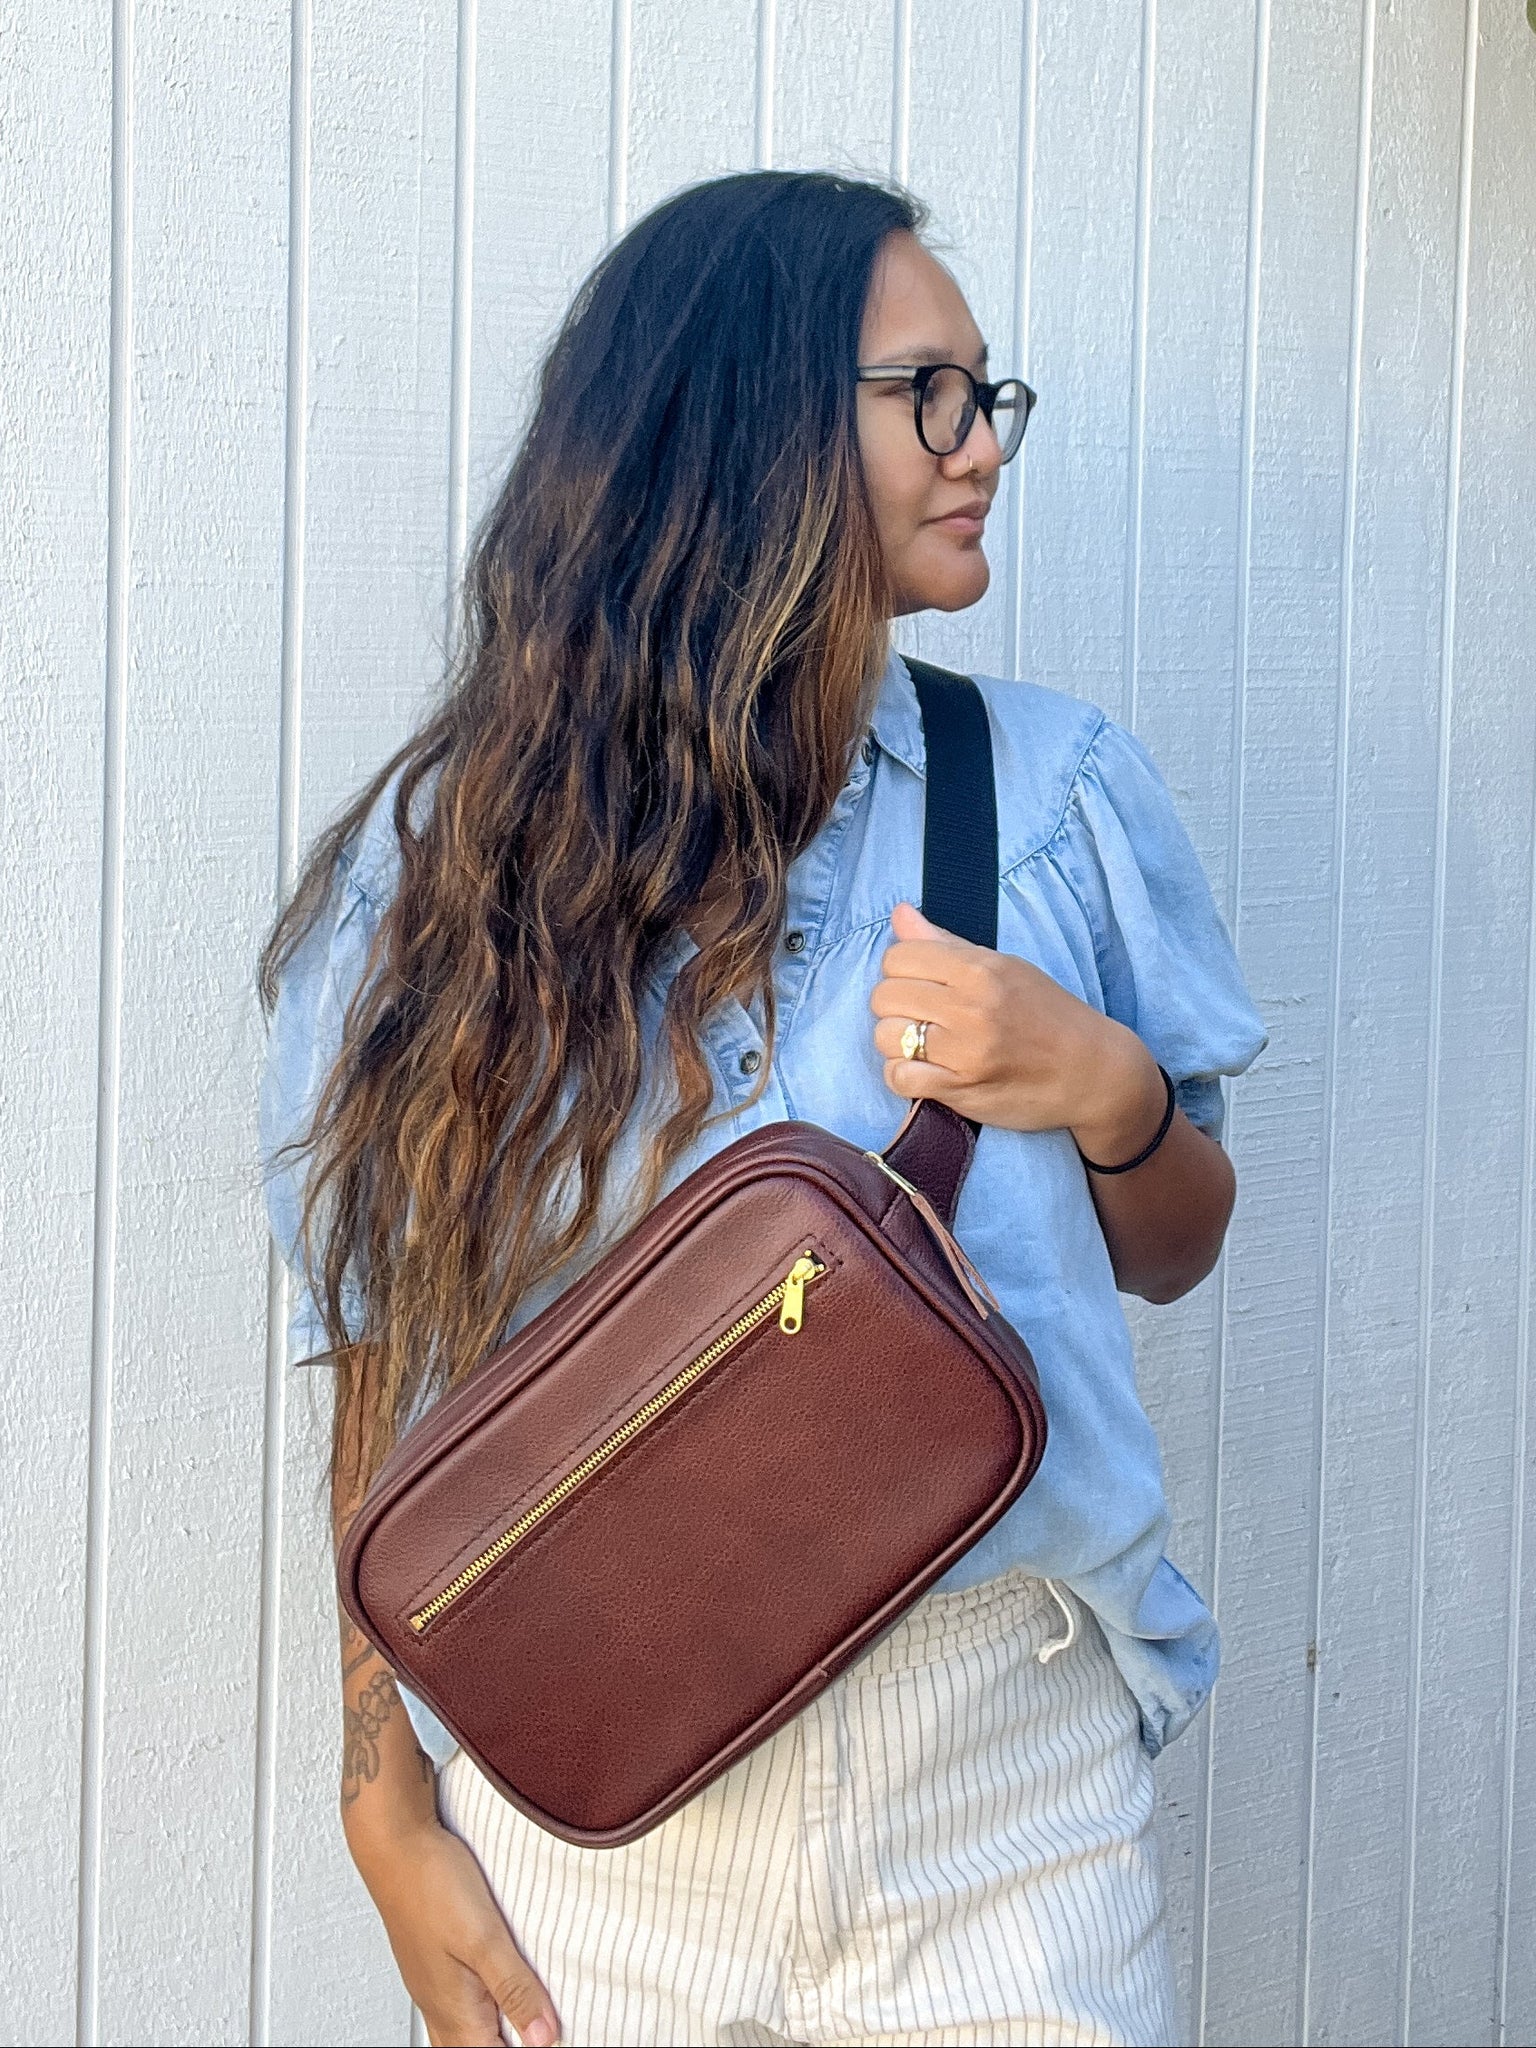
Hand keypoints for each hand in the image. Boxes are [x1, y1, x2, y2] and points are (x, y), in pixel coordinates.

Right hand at [349, 1812, 560, 2047]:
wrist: (393, 1845)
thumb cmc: (432, 1884)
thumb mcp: (484, 1938)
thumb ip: (514, 1989)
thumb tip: (544, 2038)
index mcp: (456, 2011)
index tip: (553, 2039)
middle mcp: (439, 2008)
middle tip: (540, 2036)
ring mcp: (431, 1988)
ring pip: (459, 2038)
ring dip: (489, 2038)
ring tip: (518, 2027)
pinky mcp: (430, 1966)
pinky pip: (452, 2013)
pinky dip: (477, 2020)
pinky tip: (490, 2000)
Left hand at [870, 902, 1166, 1162]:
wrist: (1093, 1072)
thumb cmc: (1049, 1015)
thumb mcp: (1006, 968)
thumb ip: (947, 944)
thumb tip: (900, 913)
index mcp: (982, 970)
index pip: (899, 956)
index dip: (899, 970)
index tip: (919, 984)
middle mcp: (971, 1008)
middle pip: (884, 996)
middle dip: (893, 1007)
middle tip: (920, 1016)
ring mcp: (965, 1051)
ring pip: (884, 1037)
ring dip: (896, 1043)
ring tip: (924, 1045)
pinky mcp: (960, 1089)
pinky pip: (899, 1077)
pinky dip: (903, 1075)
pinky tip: (925, 1071)